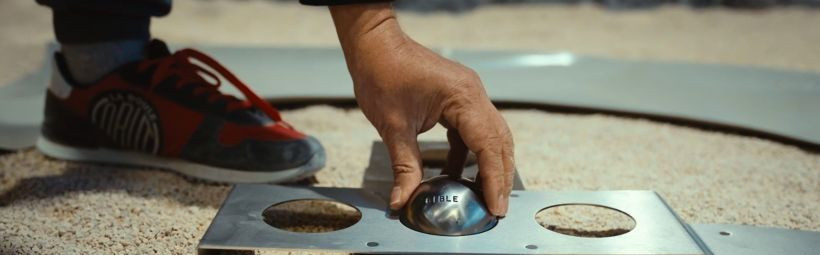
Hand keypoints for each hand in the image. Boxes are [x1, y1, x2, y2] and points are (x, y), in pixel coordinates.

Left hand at [330, 4, 514, 215]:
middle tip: (496, 209)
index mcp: (463, 98)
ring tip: (483, 197)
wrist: (375, 45)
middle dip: (499, 177)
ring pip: (490, 136)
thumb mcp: (392, 126)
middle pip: (499, 141)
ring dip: (488, 166)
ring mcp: (468, 95)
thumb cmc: (382, 74)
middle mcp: (474, 94)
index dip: (494, 180)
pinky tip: (456, 175)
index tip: (495, 207)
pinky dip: (468, 155)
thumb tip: (401, 200)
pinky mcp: (458, 98)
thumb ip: (404, 166)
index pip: (489, 145)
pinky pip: (472, 131)